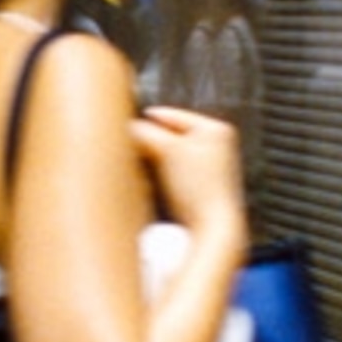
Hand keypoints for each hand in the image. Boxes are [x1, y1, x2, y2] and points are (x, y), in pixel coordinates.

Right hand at [129, 106, 243, 235]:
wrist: (213, 226)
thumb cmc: (199, 189)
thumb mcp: (167, 151)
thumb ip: (146, 133)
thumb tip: (129, 127)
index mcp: (216, 129)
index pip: (172, 115)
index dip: (146, 119)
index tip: (124, 123)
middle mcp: (218, 144)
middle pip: (172, 134)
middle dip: (151, 140)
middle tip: (129, 143)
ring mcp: (212, 165)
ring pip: (172, 153)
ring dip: (155, 157)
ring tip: (142, 162)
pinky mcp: (203, 185)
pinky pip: (175, 170)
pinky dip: (163, 171)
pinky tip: (154, 179)